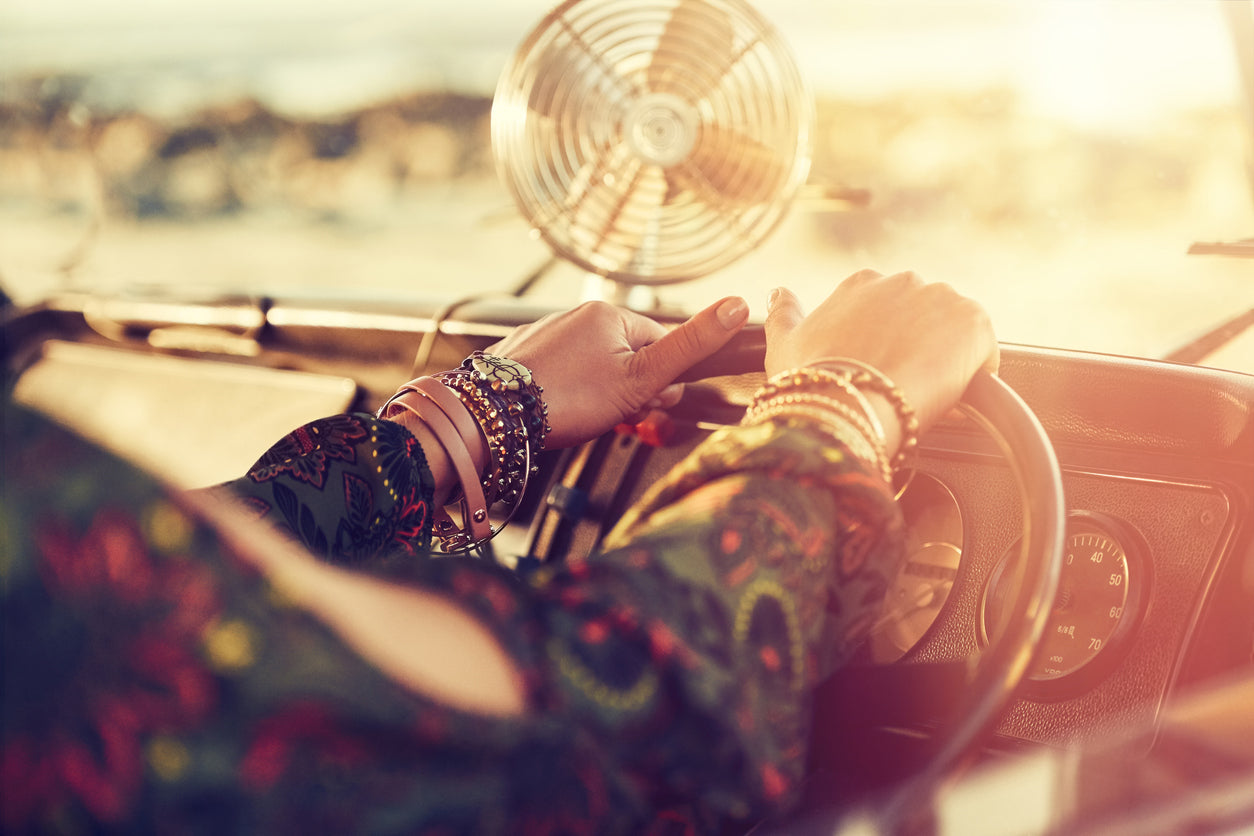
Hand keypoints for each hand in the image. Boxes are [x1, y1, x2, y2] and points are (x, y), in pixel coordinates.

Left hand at [487, 297, 749, 448]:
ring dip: (599, 396)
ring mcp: (546, 334)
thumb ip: (691, 346)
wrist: (492, 417)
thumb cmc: (567, 399)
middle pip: (627, 356)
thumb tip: (737, 305)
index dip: (660, 381)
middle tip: (612, 413)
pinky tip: (559, 412)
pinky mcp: (523, 356)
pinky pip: (563, 375)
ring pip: (594, 369)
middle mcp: (575, 314)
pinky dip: (568, 395)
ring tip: (581, 415)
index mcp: (608, 312)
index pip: (660, 344)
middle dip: (629, 390)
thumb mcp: (641, 378)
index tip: (645, 402)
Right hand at [764, 270, 997, 452]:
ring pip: (954, 333)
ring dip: (947, 360)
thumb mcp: (784, 344)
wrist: (849, 405)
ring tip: (926, 395)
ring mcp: (942, 298)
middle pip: (924, 318)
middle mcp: (903, 281)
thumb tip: (777, 294)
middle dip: (919, 348)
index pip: (888, 309)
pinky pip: (983, 351)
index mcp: (862, 284)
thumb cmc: (814, 381)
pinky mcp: (974, 322)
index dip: (889, 344)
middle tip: (902, 387)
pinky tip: (953, 398)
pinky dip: (975, 375)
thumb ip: (782, 314)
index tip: (882, 369)